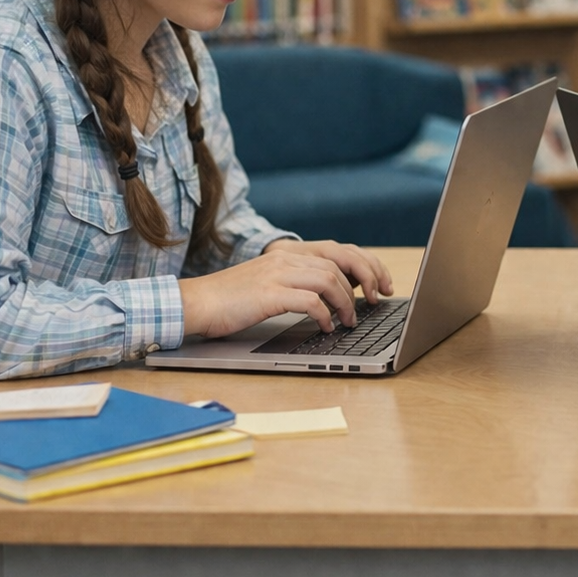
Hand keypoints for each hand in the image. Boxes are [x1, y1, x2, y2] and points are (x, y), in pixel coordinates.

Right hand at [178, 240, 392, 339]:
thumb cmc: (233, 299)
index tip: (381, 285)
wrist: (196, 303)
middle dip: (367, 280)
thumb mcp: (271, 282)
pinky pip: (310, 301)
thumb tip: (338, 292)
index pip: (341, 250)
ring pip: (330, 279)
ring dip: (347, 302)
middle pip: (342, 261)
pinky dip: (325, 314)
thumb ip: (300, 279)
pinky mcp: (269, 294)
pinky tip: (327, 326)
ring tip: (350, 320)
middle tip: (376, 301)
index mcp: (290, 253)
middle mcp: (287, 257)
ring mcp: (277, 273)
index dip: (368, 266)